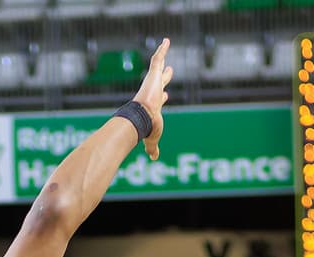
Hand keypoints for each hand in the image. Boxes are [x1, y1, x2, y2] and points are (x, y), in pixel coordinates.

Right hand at [132, 38, 173, 159]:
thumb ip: (153, 147)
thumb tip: (154, 158)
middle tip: (170, 70)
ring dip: (162, 55)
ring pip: (158, 65)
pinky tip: (167, 41)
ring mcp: (152, 82)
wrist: (142, 118)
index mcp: (154, 105)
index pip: (159, 99)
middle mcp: (153, 92)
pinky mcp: (153, 75)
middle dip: (165, 76)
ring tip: (166, 44)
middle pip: (160, 81)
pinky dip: (162, 49)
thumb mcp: (153, 139)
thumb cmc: (147, 128)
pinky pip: (158, 58)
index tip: (167, 94)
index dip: (163, 96)